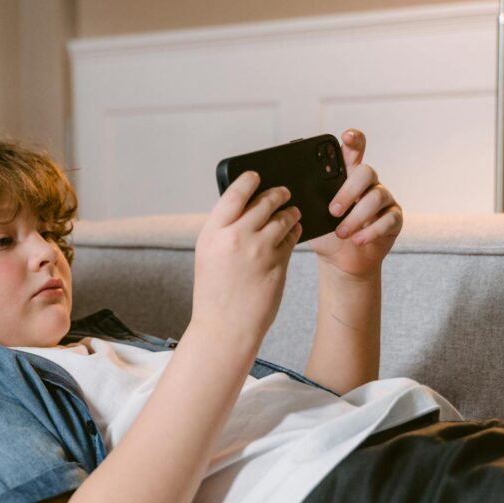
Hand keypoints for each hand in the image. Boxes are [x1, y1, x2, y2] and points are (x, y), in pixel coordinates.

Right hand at [193, 171, 300, 348]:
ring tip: (292, 213)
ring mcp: (258, 250)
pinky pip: (292, 238)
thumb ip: (224, 231)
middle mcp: (235, 238)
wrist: (224, 327)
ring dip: (290, 212)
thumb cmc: (215, 293)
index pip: (234, 194)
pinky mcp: (278, 263)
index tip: (256, 175)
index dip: (248, 181)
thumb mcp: (209, 256)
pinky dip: (294, 232)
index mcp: (212, 233)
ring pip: (283, 218)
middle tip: (284, 192)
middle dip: (278, 194)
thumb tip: (246, 208)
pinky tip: (293, 232)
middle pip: (264, 202)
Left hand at [308, 129, 402, 279]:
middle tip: (332, 211)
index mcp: (346, 176)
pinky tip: (357, 240)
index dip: (353, 140)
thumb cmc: (324, 232)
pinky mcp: (394, 218)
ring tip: (341, 233)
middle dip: (348, 192)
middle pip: (365, 172)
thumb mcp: (312, 215)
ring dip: (356, 217)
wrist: (339, 260)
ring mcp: (384, 199)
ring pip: (377, 196)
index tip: (346, 136)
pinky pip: (389, 219)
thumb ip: (308, 199)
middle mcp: (368, 183)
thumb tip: (290, 191)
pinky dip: (371, 231)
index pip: (353, 150)